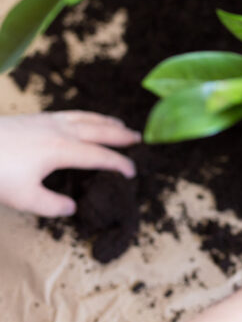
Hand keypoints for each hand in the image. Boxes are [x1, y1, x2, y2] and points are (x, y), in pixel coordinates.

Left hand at [0, 111, 140, 216]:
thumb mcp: (23, 197)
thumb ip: (51, 205)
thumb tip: (72, 207)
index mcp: (63, 150)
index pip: (99, 156)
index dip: (119, 164)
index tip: (132, 171)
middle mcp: (61, 131)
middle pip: (99, 131)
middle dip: (120, 135)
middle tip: (139, 138)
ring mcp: (48, 121)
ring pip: (86, 118)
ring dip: (106, 121)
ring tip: (119, 124)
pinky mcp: (36, 117)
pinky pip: (71, 113)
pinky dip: (87, 116)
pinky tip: (84, 119)